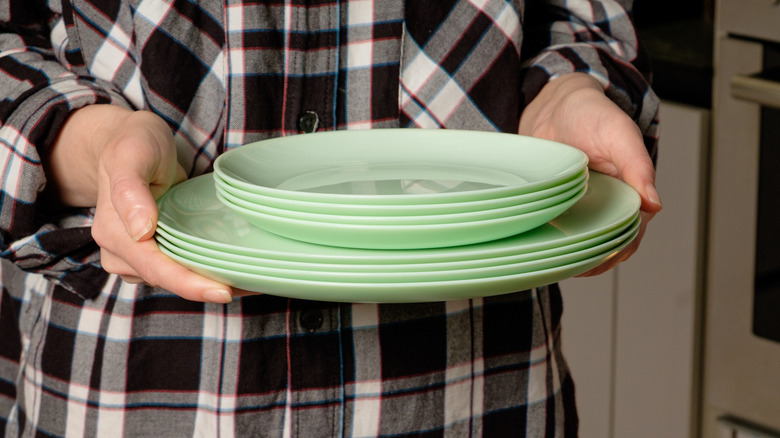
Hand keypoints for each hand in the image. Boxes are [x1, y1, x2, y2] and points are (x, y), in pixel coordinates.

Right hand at [48, 105, 235, 301]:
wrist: (129, 141)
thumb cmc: (132, 144)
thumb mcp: (130, 156)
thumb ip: (130, 191)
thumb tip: (140, 232)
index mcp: (114, 234)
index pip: (156, 269)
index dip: (189, 284)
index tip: (224, 292)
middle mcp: (122, 252)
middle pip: (170, 279)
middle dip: (208, 288)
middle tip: (254, 287)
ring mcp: (138, 256)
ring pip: (177, 278)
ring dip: (211, 281)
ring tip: (253, 279)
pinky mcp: (156, 252)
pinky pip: (181, 268)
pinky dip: (207, 270)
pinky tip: (237, 268)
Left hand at [518, 73, 661, 275]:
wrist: (555, 104)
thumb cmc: (593, 114)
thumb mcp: (619, 135)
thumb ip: (638, 166)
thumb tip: (655, 205)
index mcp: (630, 193)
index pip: (631, 234)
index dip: (619, 251)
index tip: (601, 261)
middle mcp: (607, 204)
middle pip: (605, 244)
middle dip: (592, 260)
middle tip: (571, 266)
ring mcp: (580, 206)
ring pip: (580, 240)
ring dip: (570, 253)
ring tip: (555, 262)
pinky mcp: (556, 203)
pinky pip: (556, 228)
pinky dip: (551, 239)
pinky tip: (540, 245)